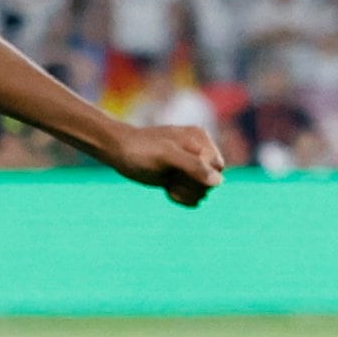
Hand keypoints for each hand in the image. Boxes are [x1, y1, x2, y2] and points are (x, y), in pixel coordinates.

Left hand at [105, 122, 228, 205]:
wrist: (119, 152)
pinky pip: (194, 196)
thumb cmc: (141, 150)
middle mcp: (200, 151)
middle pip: (212, 183)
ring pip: (203, 192)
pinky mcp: (183, 177)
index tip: (177, 171)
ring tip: (167, 180)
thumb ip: (194, 166)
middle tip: (170, 175)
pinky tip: (167, 186)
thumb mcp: (166, 156)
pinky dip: (181, 196)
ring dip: (183, 191)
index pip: (217, 170)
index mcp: (201, 140)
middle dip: (190, 185)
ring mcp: (192, 165)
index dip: (198, 177)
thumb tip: (218, 182)